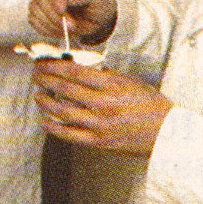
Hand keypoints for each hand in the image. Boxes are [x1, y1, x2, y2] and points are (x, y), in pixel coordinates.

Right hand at [30, 0, 116, 44]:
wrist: (95, 16)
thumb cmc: (98, 1)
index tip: (62, 10)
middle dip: (54, 15)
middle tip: (71, 27)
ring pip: (35, 9)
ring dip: (51, 24)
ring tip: (70, 29)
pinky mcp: (37, 9)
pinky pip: (33, 20)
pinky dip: (46, 29)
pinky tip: (61, 31)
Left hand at [32, 60, 170, 155]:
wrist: (167, 134)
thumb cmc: (151, 106)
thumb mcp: (132, 82)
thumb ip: (107, 76)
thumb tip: (82, 69)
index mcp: (113, 86)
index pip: (75, 71)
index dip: (54, 65)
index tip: (44, 62)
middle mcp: (103, 104)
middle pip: (64, 88)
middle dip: (45, 79)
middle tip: (36, 74)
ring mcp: (99, 124)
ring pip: (62, 110)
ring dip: (45, 101)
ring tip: (38, 95)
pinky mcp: (98, 141)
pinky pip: (69, 134)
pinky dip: (53, 128)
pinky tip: (44, 121)